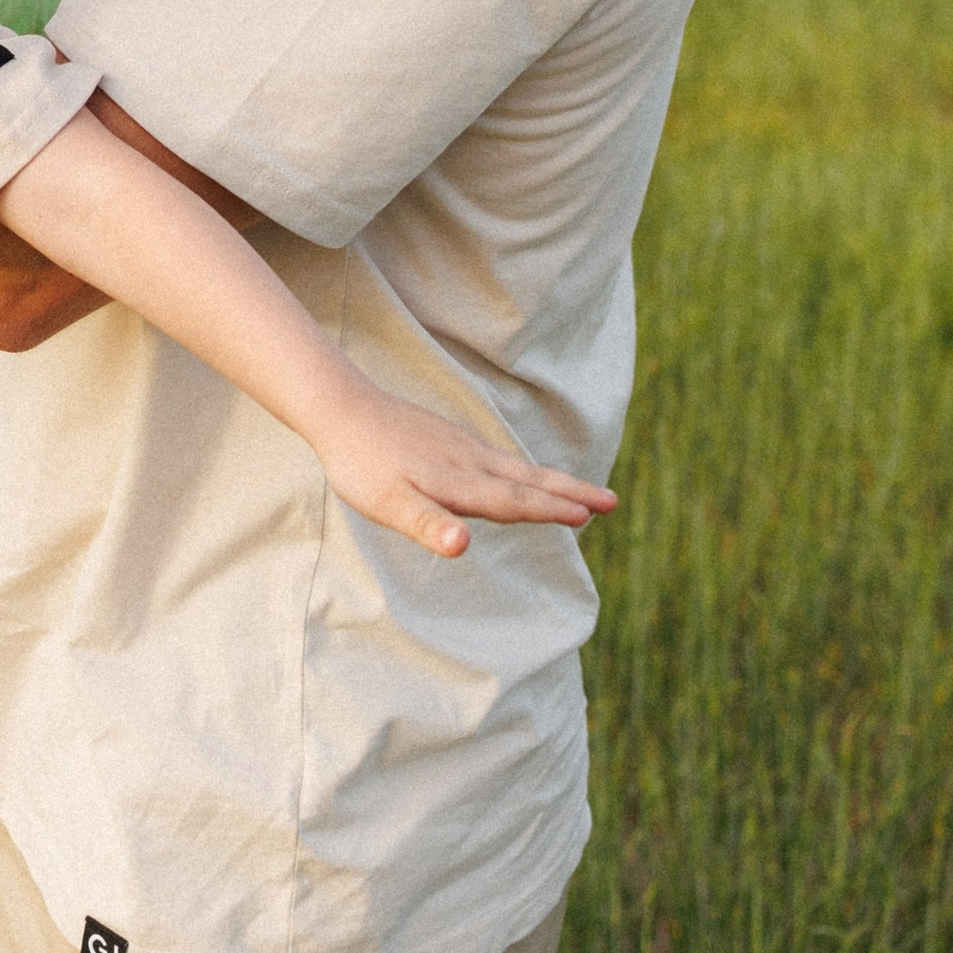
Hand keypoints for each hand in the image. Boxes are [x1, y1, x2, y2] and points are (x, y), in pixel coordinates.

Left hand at [317, 379, 618, 560]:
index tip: (591, 514)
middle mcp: (469, 461)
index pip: (515, 502)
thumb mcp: (386, 503)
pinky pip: (498, 459)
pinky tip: (521, 476)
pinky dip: (523, 471)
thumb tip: (462, 546)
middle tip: (612, 502)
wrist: (340, 407)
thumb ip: (425, 526)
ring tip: (581, 493)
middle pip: (529, 480)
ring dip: (552, 482)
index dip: (552, 510)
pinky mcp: (448, 438)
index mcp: (459, 482)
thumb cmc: (360, 464)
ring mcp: (461, 447)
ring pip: (516, 467)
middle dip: (570, 493)